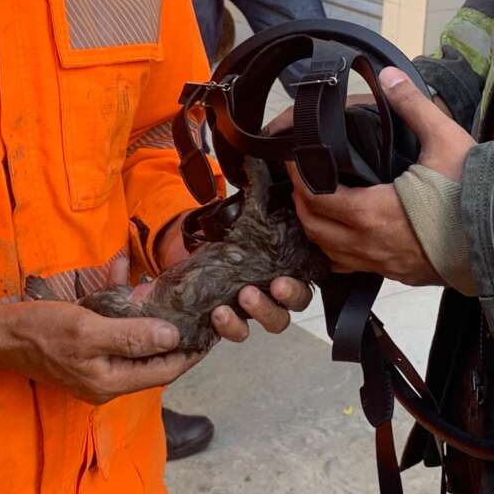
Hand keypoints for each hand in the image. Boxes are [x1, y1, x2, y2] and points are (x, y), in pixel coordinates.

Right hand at [0, 299, 199, 405]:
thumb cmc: (40, 331)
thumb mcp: (88, 329)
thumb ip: (131, 336)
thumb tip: (172, 336)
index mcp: (110, 382)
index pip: (165, 371)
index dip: (191, 351)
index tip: (213, 330)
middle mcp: (106, 382)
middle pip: (153, 361)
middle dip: (174, 335)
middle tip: (196, 310)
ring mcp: (95, 371)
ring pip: (135, 347)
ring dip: (150, 321)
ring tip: (168, 297)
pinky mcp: (85, 356)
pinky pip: (115, 335)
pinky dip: (124, 313)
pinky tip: (124, 283)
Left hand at [152, 214, 312, 342]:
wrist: (187, 260)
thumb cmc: (221, 241)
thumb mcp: (239, 221)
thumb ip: (254, 200)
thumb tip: (255, 161)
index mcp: (283, 265)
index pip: (306, 276)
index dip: (302, 280)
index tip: (284, 276)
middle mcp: (275, 290)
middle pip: (297, 303)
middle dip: (288, 295)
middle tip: (274, 285)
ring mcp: (255, 309)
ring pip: (276, 321)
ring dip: (263, 311)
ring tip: (242, 297)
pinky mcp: (232, 323)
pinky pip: (239, 333)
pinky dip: (232, 326)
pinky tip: (219, 313)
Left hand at [289, 69, 472, 284]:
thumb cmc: (475, 194)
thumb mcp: (445, 141)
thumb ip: (413, 106)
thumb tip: (389, 75)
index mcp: (373, 213)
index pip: (316, 199)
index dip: (298, 178)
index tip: (293, 159)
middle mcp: (371, 245)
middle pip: (315, 230)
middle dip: (302, 205)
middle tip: (303, 180)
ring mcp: (385, 265)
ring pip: (332, 255)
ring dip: (319, 232)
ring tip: (322, 207)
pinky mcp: (401, 275)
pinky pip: (356, 268)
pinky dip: (342, 253)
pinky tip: (351, 236)